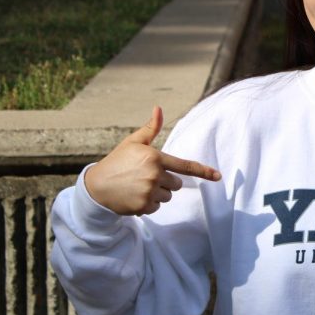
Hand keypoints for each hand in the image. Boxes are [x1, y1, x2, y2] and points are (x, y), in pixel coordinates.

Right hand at [84, 106, 221, 215]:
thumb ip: (150, 128)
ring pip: (167, 196)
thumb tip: (158, 108)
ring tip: (138, 186)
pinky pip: (157, 207)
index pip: (185, 166)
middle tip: (145, 177)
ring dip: (157, 193)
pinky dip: (148, 203)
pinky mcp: (143, 206)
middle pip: (176, 184)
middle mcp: (154, 175)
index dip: (203, 171)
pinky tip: (134, 196)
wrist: (96, 186)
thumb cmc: (117, 161)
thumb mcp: (133, 142)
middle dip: (165, 181)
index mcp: (155, 158)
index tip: (218, 176)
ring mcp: (149, 192)